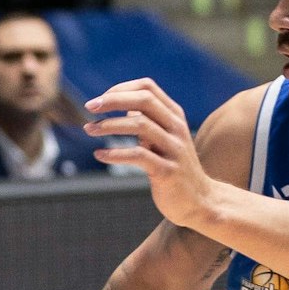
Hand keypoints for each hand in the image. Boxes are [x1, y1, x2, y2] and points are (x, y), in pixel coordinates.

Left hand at [85, 77, 211, 227]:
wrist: (199, 201)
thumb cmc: (174, 168)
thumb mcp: (163, 140)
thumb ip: (148, 122)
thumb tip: (124, 107)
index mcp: (174, 115)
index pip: (147, 88)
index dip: (120, 89)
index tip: (99, 100)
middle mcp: (176, 127)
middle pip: (144, 100)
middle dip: (113, 100)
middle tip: (89, 107)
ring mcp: (174, 149)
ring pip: (140, 125)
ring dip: (109, 125)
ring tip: (89, 129)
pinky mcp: (168, 171)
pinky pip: (138, 156)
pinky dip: (115, 153)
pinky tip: (100, 154)